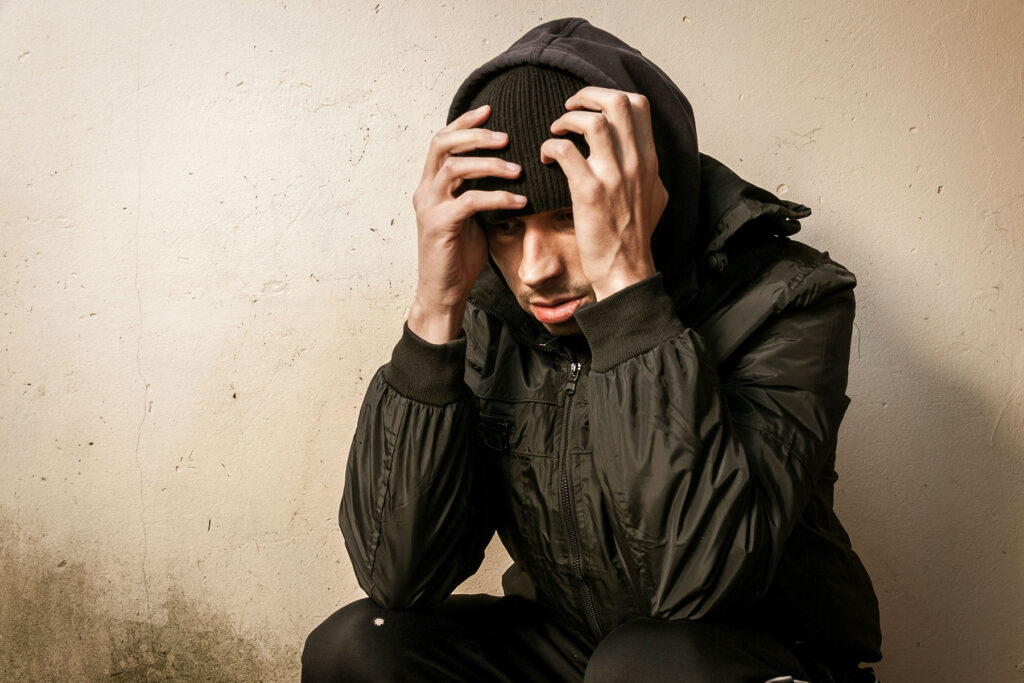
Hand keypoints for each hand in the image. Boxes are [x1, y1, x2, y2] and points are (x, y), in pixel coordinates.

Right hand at [409, 104, 526, 342]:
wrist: (444, 292)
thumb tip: (512, 170)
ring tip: (517, 168)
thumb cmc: (460, 255)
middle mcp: (425, 191)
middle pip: (442, 144)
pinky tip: (519, 201)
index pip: (442, 140)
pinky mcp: (440, 226)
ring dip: (488, 164)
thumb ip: (481, 191)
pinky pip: (469, 201)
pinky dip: (497, 197)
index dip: (464, 122)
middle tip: (506, 136)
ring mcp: (429, 208)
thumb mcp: (472, 216)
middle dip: (475, 135)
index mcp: (431, 184)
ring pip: (454, 168)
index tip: (490, 109)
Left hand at [541, 87, 668, 299]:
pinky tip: (545, 158)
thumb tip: (643, 153)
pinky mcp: (589, 192)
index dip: (610, 94)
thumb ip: (649, 170)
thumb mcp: (656, 196)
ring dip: (567, 120)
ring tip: (556, 132)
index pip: (639, 105)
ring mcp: (613, 176)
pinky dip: (550, 146)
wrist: (626, 269)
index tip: (591, 106)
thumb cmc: (635, 236)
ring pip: (592, 122)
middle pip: (617, 102)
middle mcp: (635, 162)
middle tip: (569, 108)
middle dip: (587, 96)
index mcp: (649, 159)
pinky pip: (565, 151)